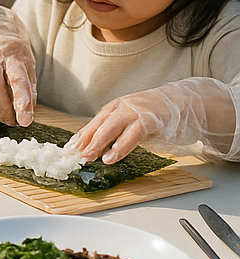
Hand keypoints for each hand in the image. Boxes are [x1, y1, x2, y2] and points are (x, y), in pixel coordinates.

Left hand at [68, 78, 239, 163]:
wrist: (187, 102)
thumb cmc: (159, 115)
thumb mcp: (134, 120)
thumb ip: (120, 130)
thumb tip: (100, 147)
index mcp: (117, 107)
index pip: (95, 122)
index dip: (82, 135)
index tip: (70, 147)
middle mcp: (123, 107)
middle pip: (99, 125)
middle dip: (86, 140)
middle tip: (75, 155)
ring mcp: (136, 112)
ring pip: (111, 128)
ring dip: (99, 144)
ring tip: (89, 157)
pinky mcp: (151, 120)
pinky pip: (132, 135)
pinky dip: (120, 147)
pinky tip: (111, 157)